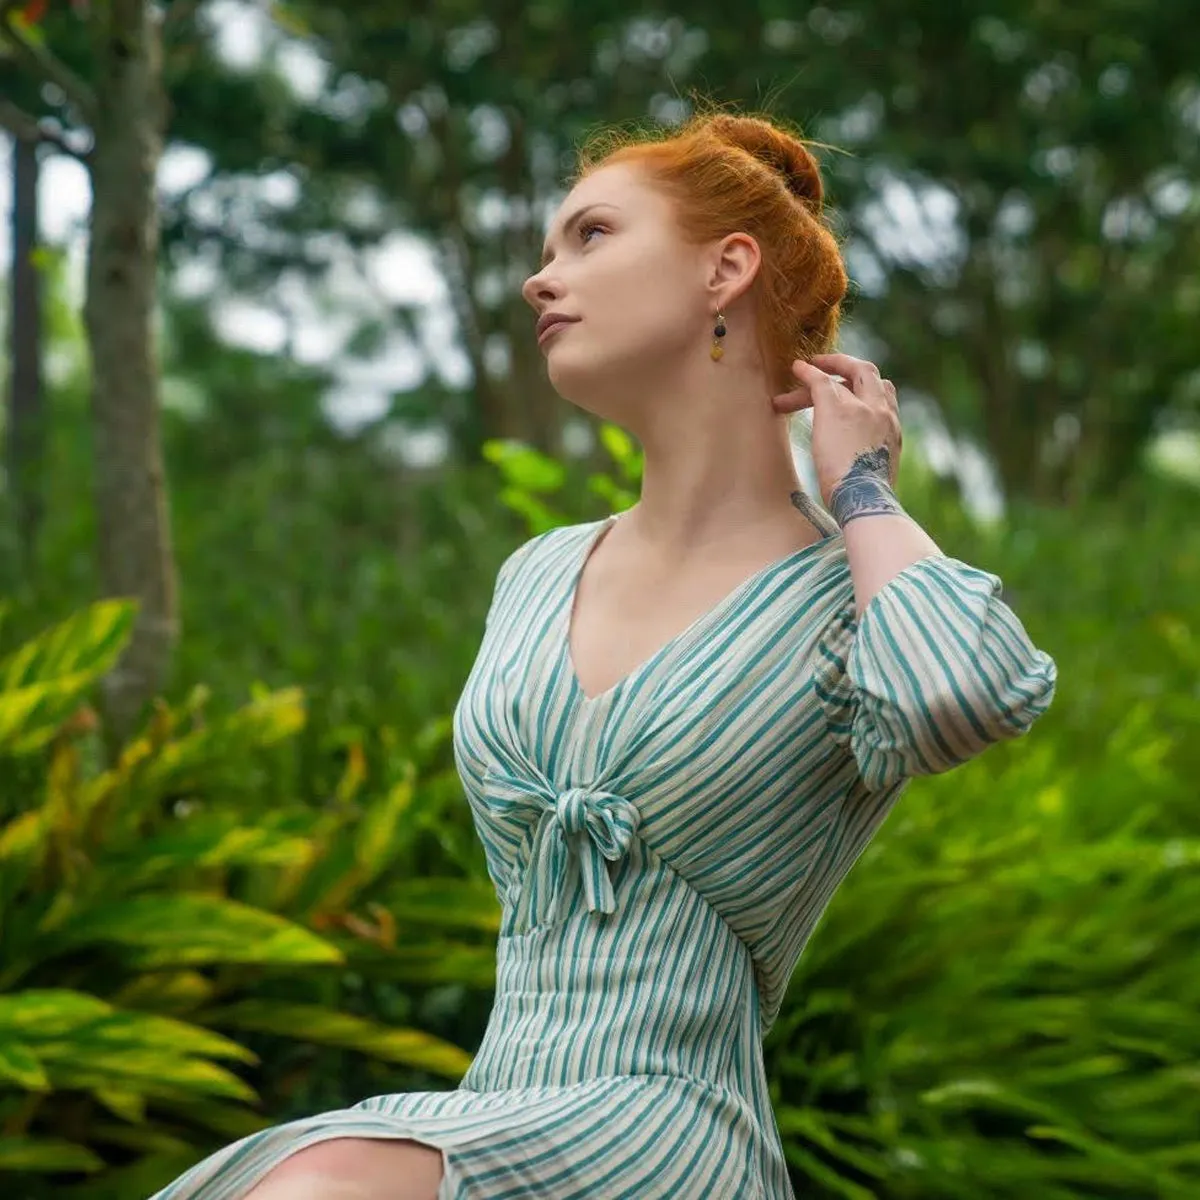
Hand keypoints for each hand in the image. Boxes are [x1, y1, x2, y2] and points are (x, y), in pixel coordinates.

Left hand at [772, 353, 902, 515]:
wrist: (863, 498)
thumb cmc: (866, 499)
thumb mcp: (876, 475)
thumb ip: (869, 463)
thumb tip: (858, 474)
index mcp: (893, 430)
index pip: (885, 396)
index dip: (866, 390)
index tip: (851, 392)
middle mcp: (883, 412)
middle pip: (870, 374)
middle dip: (848, 366)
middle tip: (827, 366)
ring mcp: (862, 408)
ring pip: (844, 376)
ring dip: (823, 372)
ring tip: (801, 371)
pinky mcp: (837, 409)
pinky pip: (821, 381)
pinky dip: (808, 373)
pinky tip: (796, 368)